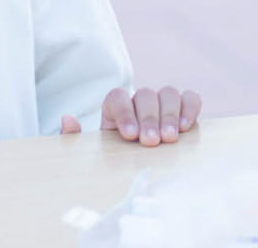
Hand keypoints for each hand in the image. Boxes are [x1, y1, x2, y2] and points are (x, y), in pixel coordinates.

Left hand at [61, 86, 201, 146]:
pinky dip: (190, 108)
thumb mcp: (91, 152)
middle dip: (149, 119)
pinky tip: (186, 128)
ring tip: (170, 139)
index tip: (130, 135)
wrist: (135, 163)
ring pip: (168, 93)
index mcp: (115, 107)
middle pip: (146, 95)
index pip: (118, 96)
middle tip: (151, 142)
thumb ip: (75, 138)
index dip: (125, 112)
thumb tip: (67, 120)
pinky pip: (190, 98)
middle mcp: (139, 100)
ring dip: (170, 115)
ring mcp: (163, 103)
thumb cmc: (112, 157)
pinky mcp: (184, 108)